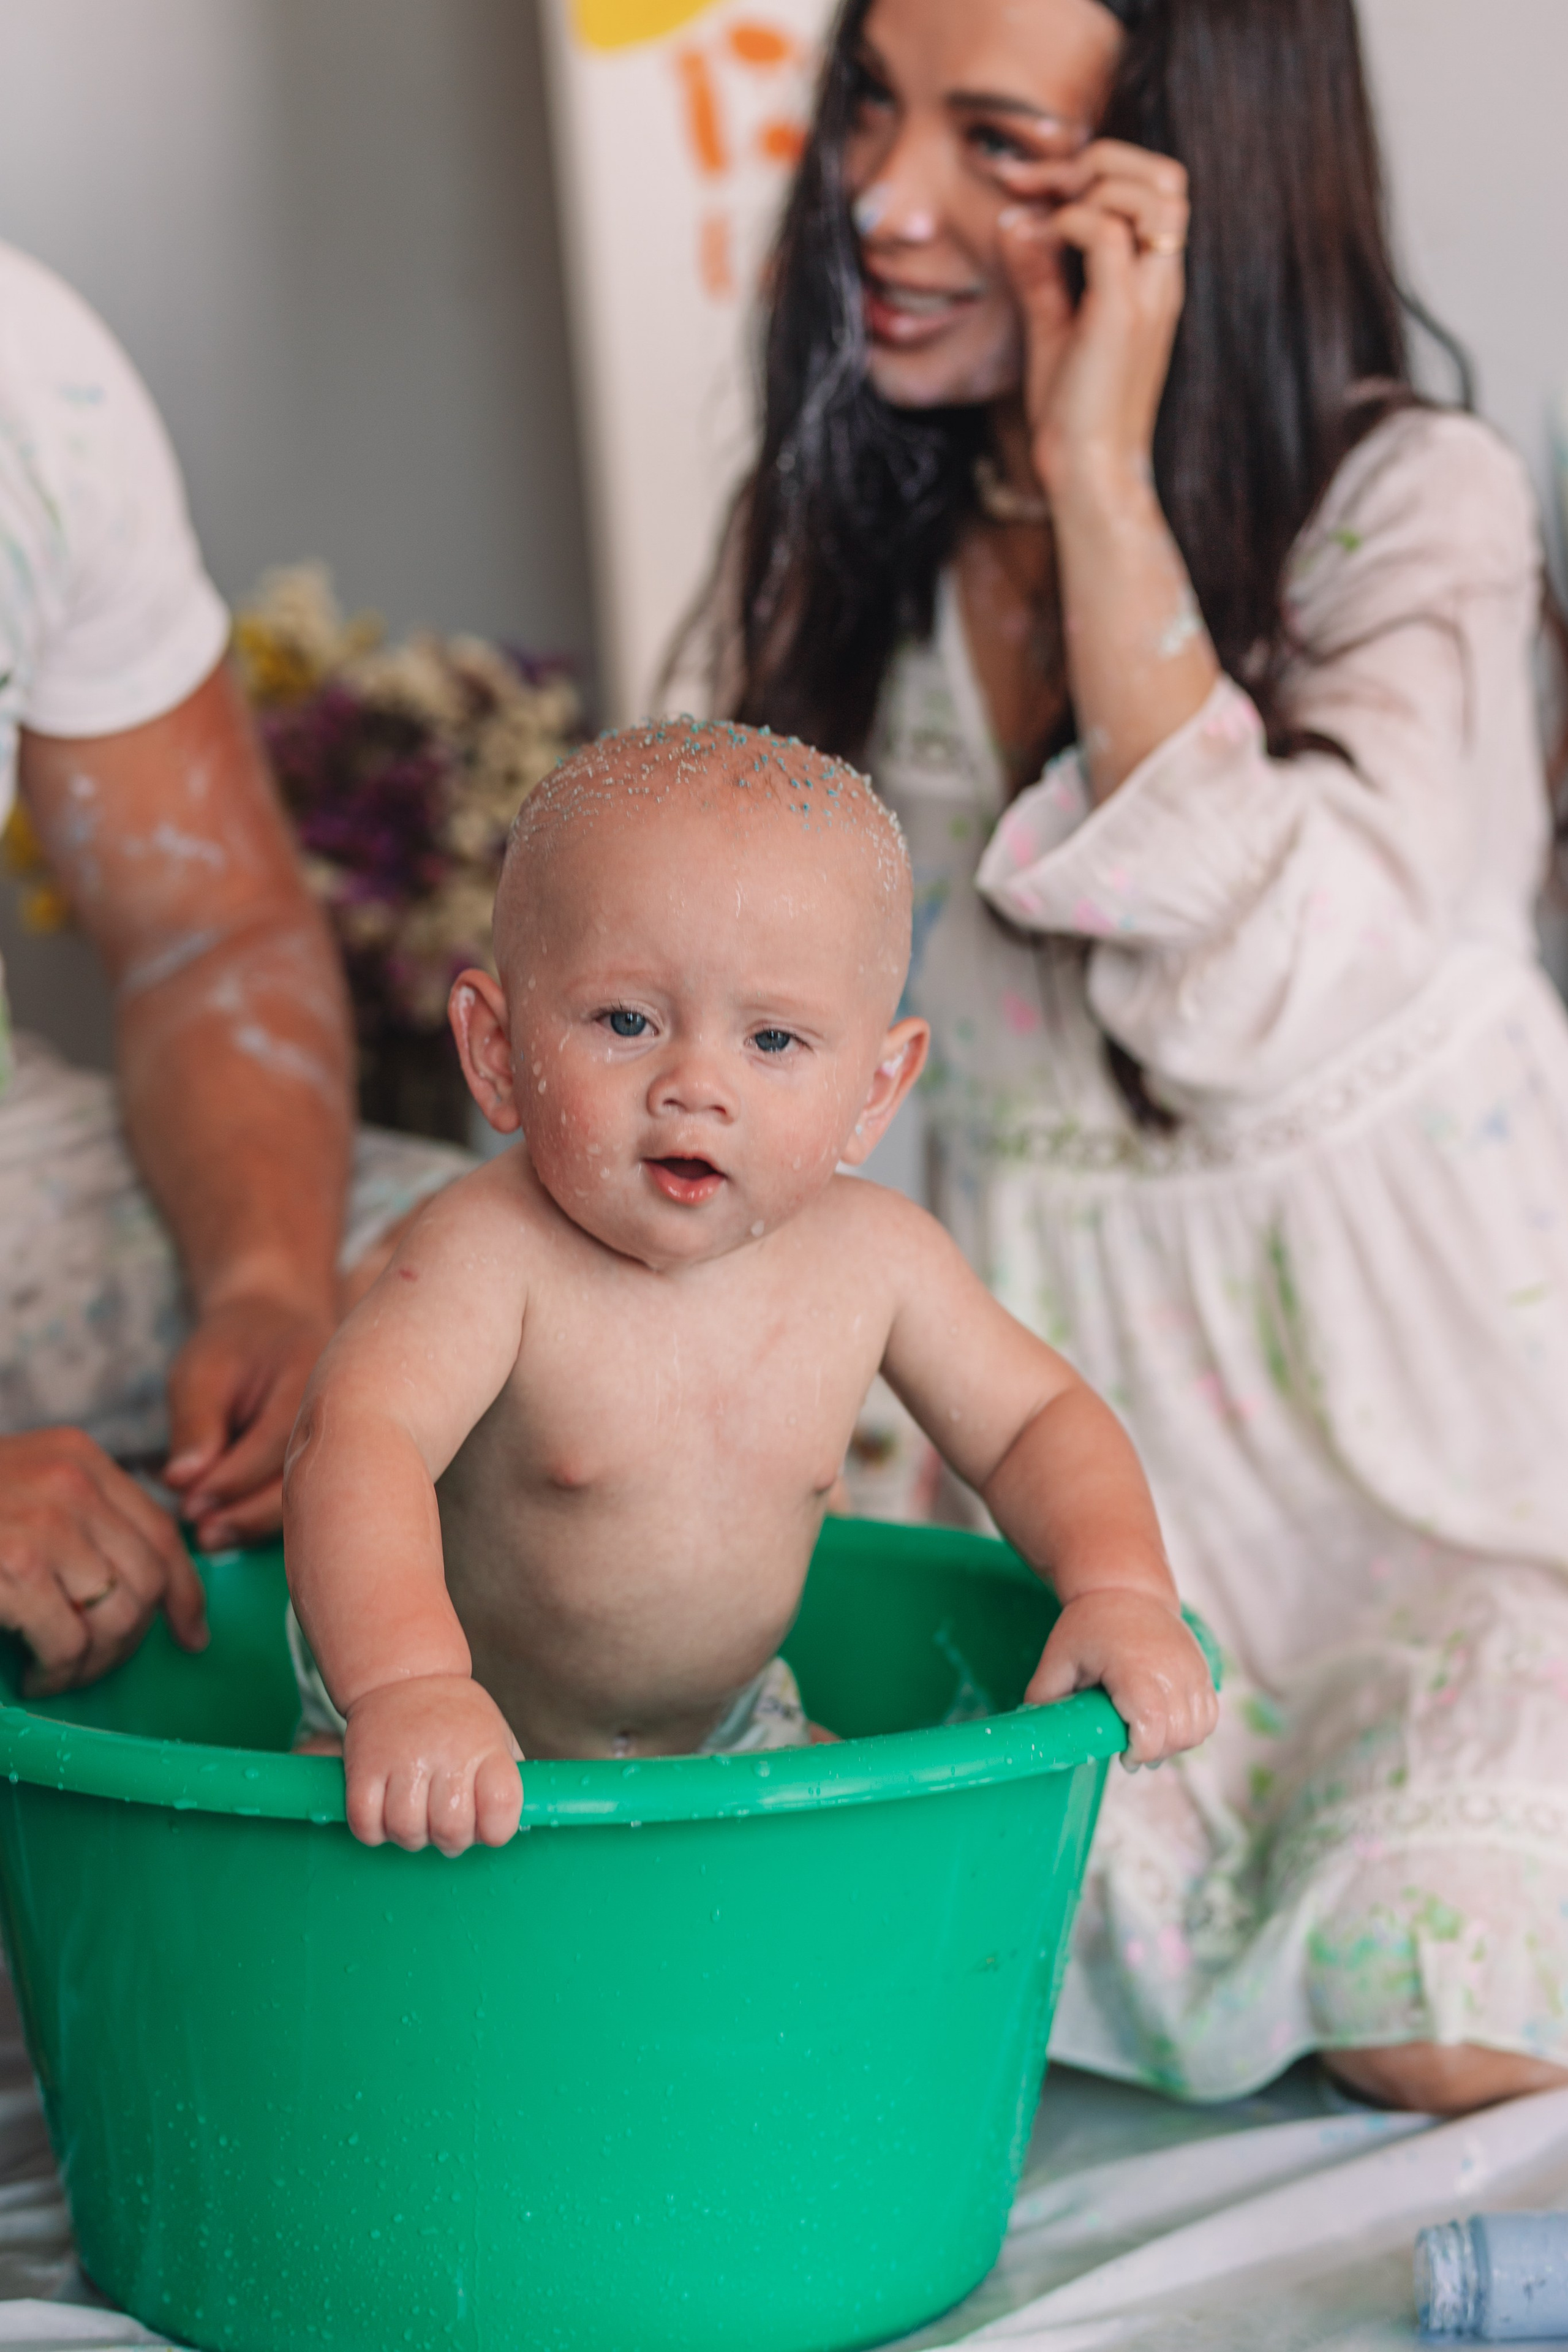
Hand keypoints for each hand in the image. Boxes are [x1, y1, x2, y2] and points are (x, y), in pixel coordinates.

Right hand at [0, 1429, 207, 1693]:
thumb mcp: (24, 1493)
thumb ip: (80, 1519)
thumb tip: (152, 1588)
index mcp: (78, 1456)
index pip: (161, 1529)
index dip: (183, 1590)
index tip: (191, 1634)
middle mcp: (72, 1479)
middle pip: (146, 1577)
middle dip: (130, 1639)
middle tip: (91, 1667)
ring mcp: (45, 1519)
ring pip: (117, 1614)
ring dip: (92, 1662)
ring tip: (58, 1673)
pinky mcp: (16, 1566)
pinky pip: (71, 1640)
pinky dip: (59, 1672)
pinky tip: (35, 1677)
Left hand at [162, 1293, 335, 1548]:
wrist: (276, 1327)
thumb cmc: (233, 1345)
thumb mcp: (201, 1371)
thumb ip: (195, 1422)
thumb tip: (183, 1481)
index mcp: (312, 1374)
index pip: (276, 1440)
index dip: (232, 1479)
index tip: (189, 1504)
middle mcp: (341, 1410)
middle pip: (302, 1476)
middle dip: (247, 1512)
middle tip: (201, 1532)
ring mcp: (343, 1437)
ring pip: (307, 1495)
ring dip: (257, 1524)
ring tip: (211, 1537)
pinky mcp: (330, 1460)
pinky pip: (304, 1496)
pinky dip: (266, 1518)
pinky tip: (233, 1528)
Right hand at [342, 1674, 523, 1855]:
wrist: (404, 1676)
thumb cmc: (458, 1718)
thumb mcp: (496, 1736)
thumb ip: (509, 1780)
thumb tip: (521, 1828)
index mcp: (486, 1748)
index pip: (501, 1807)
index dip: (496, 1831)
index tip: (488, 1825)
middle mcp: (447, 1752)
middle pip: (451, 1830)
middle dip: (451, 1840)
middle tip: (447, 1824)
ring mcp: (403, 1759)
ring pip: (406, 1831)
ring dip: (411, 1837)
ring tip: (416, 1816)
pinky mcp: (364, 1766)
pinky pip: (365, 1824)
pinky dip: (374, 1831)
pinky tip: (385, 1814)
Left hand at [995, 140, 1188, 498]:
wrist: (1087, 471)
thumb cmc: (1072, 411)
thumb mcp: (1052, 328)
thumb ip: (1040, 274)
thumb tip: (1017, 219)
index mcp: (1153, 279)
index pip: (1155, 188)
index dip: (1095, 169)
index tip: (1032, 184)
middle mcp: (1162, 279)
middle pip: (1165, 174)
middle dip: (1099, 160)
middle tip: (1038, 184)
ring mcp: (1148, 294)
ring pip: (1149, 190)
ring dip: (1090, 184)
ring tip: (1044, 214)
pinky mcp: (1122, 313)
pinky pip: (1105, 231)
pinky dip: (1066, 222)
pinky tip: (1037, 245)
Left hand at [1026, 1588, 1217, 1767]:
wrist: (1126, 1589)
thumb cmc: (1090, 1624)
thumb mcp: (1059, 1656)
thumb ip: (1045, 1695)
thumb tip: (1036, 1733)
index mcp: (1134, 1667)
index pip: (1152, 1726)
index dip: (1140, 1751)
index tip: (1123, 1755)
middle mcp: (1171, 1669)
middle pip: (1177, 1734)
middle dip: (1154, 1753)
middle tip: (1130, 1750)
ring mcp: (1192, 1670)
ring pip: (1198, 1729)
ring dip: (1175, 1745)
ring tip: (1148, 1738)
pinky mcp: (1203, 1671)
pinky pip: (1209, 1716)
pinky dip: (1192, 1730)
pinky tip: (1167, 1727)